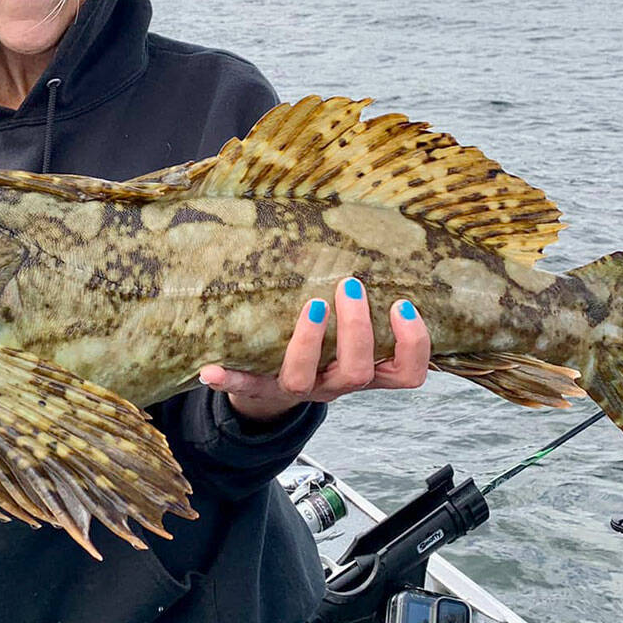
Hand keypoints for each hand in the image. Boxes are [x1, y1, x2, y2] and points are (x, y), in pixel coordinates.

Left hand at [198, 280, 430, 421]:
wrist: (274, 387)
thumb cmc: (323, 343)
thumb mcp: (349, 328)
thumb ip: (366, 298)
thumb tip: (372, 232)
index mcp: (364, 370)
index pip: (406, 374)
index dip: (412, 346)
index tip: (401, 305)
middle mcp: (335, 383)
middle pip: (357, 373)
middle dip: (357, 329)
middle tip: (350, 285)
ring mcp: (299, 389)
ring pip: (305, 381)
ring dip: (308, 342)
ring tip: (312, 305)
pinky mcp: (260, 388)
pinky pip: (245, 388)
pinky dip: (230, 380)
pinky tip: (210, 369)